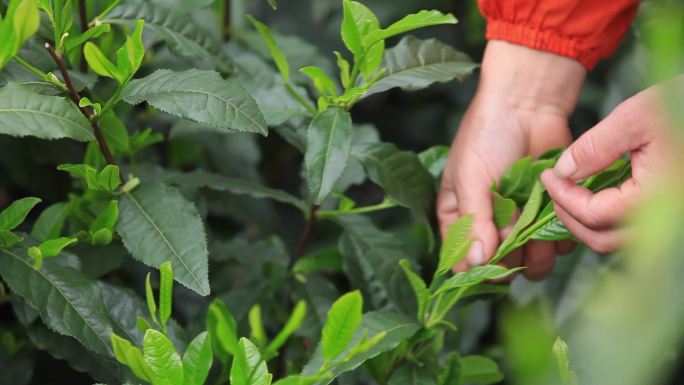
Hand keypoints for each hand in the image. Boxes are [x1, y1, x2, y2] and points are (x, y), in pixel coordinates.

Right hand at [438, 40, 585, 279]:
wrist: (528, 104)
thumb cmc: (487, 136)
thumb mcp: (470, 178)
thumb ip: (474, 221)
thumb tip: (477, 262)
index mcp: (459, 219)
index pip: (461, 261)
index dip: (476, 268)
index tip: (491, 260)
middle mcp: (489, 227)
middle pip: (500, 268)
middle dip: (510, 256)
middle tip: (514, 226)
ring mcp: (521, 223)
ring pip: (532, 263)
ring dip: (537, 249)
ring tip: (535, 217)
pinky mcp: (549, 215)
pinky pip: (558, 245)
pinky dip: (559, 234)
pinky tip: (553, 208)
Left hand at [541, 79, 680, 253]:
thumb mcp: (637, 116)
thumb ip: (595, 147)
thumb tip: (562, 172)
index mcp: (656, 197)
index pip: (594, 215)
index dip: (562, 198)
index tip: (547, 175)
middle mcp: (665, 220)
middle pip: (602, 240)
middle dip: (569, 217)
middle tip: (553, 190)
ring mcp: (671, 222)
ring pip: (618, 242)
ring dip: (587, 223)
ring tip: (570, 194)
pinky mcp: (671, 215)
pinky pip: (634, 233)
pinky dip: (608, 221)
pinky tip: (597, 195)